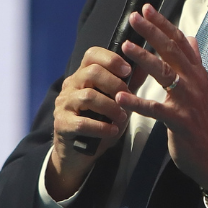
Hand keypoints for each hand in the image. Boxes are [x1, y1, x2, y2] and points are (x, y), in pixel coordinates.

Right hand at [49, 46, 133, 198]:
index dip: (111, 59)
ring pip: (88, 96)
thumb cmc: (101, 122)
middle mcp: (71, 86)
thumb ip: (129, 84)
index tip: (128, 70)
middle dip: (115, 84)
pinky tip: (112, 130)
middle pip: (92, 72)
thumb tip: (145, 65)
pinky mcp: (62, 124)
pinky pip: (82, 122)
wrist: (80, 152)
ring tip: (122, 117)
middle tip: (127, 98)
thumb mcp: (119, 101)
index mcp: (84, 75)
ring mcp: (64, 104)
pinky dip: (101, 127)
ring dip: (111, 107)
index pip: (92, 54)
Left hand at [114, 4, 207, 190]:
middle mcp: (195, 82)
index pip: (180, 41)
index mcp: (197, 73)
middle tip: (135, 17)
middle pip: (173, 51)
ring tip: (126, 47)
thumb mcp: (200, 86)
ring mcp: (188, 101)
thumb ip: (194, 61)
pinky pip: (156, 110)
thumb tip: (191, 37)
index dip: (164, 24)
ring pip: (166, 74)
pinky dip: (138, 103)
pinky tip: (121, 97)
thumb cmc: (198, 119)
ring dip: (145, 59)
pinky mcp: (180, 121)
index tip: (147, 9)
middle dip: (153, 32)